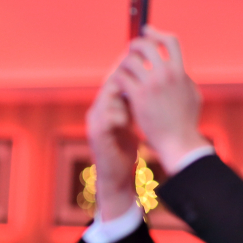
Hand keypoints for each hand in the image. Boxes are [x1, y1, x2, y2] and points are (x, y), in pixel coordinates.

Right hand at [86, 73, 139, 220]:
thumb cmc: (123, 148)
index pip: (114, 81)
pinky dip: (119, 115)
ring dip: (123, 97)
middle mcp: (96, 111)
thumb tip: (148, 83)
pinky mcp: (96, 135)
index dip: (129, 72)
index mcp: (103, 106)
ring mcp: (94, 123)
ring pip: (107, 98)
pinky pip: (107, 117)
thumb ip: (132, 104)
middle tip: (145, 76)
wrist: (114, 175)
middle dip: (127, 79)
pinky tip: (128, 119)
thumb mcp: (128, 121)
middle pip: (109, 86)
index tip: (147, 66)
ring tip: (138, 98)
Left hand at [115, 26, 205, 172]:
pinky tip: (118, 86)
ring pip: (130, 61)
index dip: (156, 33)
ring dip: (124, 64)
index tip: (147, 30)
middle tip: (129, 51)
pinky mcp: (138, 97)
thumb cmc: (186, 122)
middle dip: (135, 45)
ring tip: (122, 71)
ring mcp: (151, 85)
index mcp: (180, 71)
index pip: (170, 41)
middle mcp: (166, 74)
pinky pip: (121, 78)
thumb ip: (185, 79)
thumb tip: (181, 70)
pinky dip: (118, 79)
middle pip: (146, 45)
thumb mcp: (193, 95)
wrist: (178, 141)